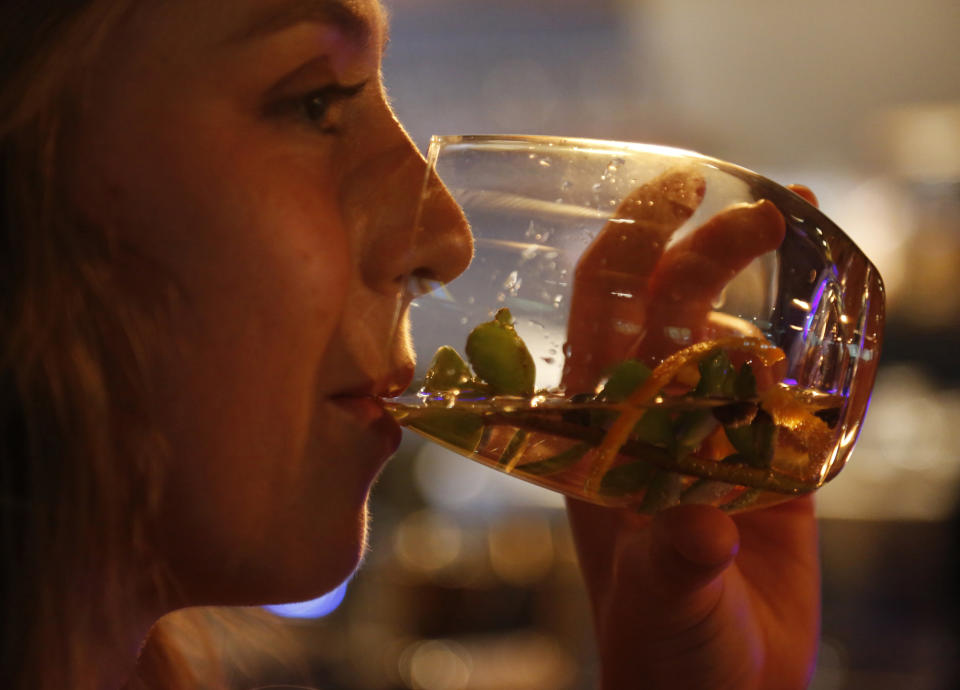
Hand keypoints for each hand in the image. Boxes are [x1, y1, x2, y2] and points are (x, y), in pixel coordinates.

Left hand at [563, 176, 821, 689]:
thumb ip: (678, 558)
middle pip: (670, 309)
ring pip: (737, 339)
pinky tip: (839, 314)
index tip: (675, 190)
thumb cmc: (667, 649)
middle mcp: (651, 421)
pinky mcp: (772, 463)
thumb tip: (698, 519)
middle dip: (709, 250)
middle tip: (767, 212)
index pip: (601, 317)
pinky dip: (818, 351)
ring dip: (769, 288)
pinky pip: (797, 392)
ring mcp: (713, 435)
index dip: (629, 246)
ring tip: (808, 238)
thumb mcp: (664, 599)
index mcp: (601, 434)